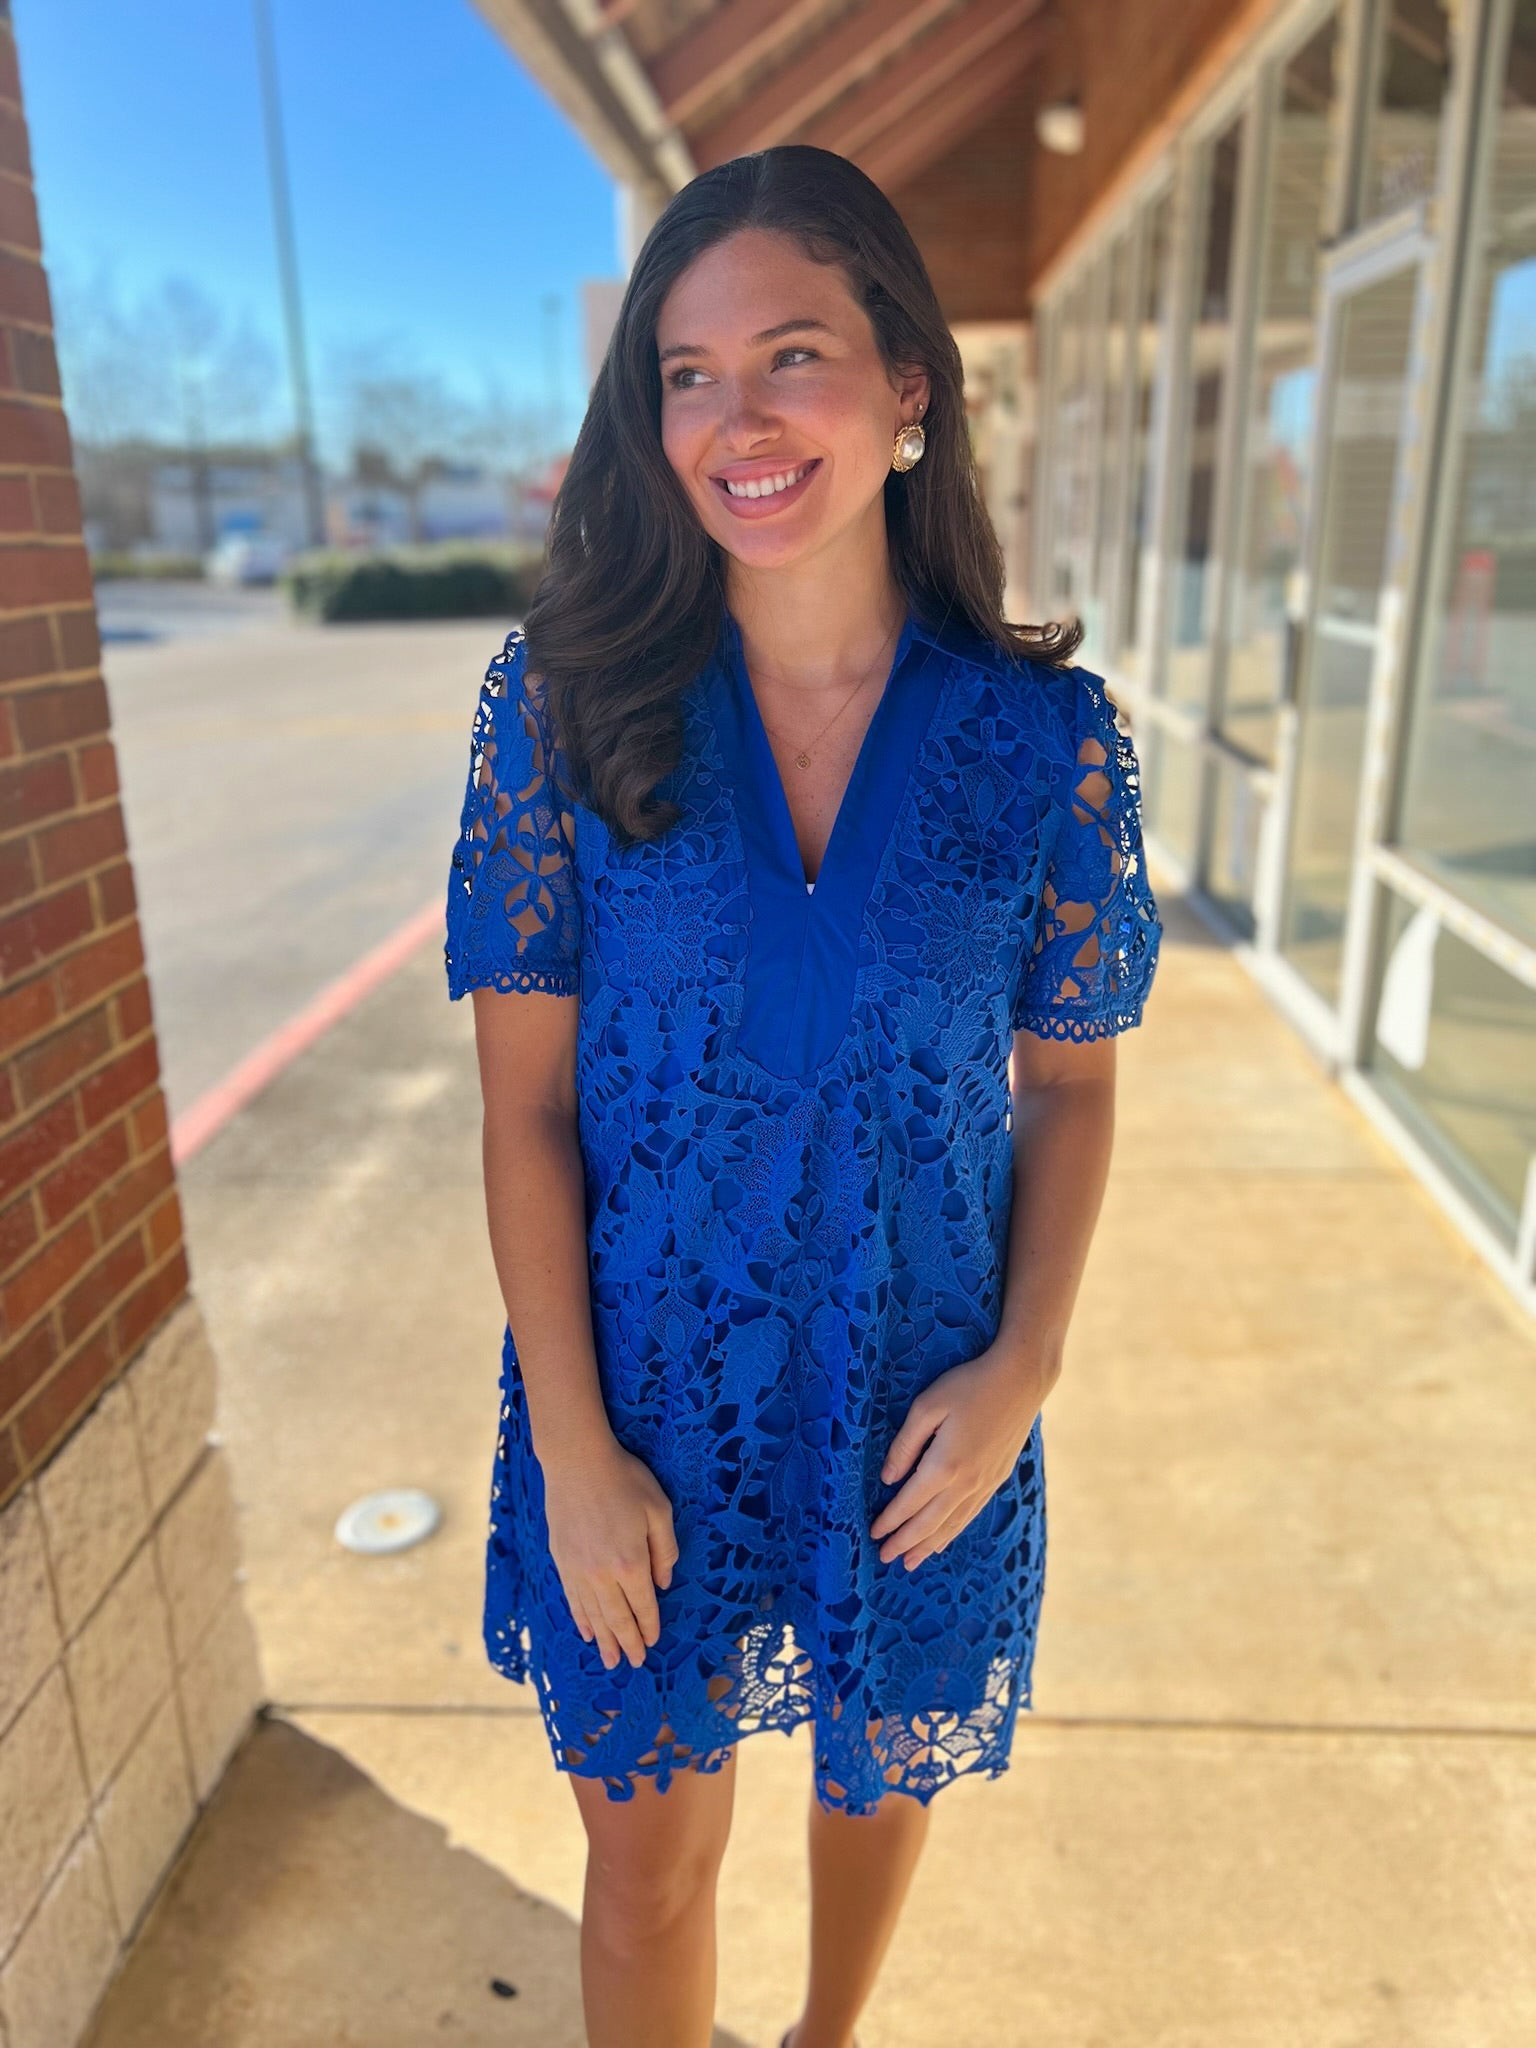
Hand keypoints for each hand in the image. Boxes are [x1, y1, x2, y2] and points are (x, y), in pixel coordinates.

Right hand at [540, 1433, 679, 1669]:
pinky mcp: (561, 1562)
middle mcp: (602, 1574)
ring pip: (593, 1614)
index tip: (654, 1643)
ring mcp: (578, 1570)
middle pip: (617, 1618)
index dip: (649, 1626)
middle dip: (627, 1643)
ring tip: (610, 1660)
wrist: (577, 1461)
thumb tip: (664, 1583)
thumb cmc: (624, 1480)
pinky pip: (572, 1600)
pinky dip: (580, 1619)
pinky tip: (586, 1632)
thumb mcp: (659, 1509)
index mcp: (631, 1563)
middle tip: (634, 1663)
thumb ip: (665, 1549)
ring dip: (603, 1640)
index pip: (643, 1605)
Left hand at [870, 1347, 1054, 1571]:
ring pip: (951, 1525)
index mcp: (944, 1465)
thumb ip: (905, 1445)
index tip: (873, 1534)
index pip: (909, 1503)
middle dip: (905, 1542)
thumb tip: (887, 1478)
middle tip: (885, 1558)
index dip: (890, 1521)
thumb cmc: (969, 1385)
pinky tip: (943, 1540)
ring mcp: (985, 1484)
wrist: (1021, 1380)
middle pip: (929, 1523)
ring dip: (927, 1545)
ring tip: (910, 1562)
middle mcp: (966, 1483)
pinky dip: (952, 1532)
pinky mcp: (998, 1479)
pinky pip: (970, 1515)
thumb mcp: (927, 1406)